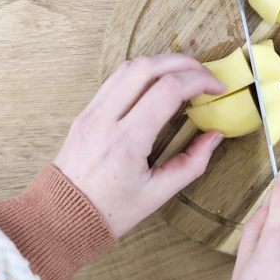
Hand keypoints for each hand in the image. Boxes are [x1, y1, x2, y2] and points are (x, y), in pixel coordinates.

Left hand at [55, 56, 226, 237]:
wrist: (63, 216)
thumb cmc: (109, 210)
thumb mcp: (157, 194)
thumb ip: (192, 164)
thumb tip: (214, 137)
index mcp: (127, 141)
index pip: (168, 89)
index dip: (199, 81)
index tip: (216, 88)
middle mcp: (106, 119)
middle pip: (148, 66)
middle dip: (184, 63)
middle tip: (205, 75)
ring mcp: (92, 112)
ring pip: (129, 66)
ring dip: (161, 63)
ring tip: (183, 76)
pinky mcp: (86, 112)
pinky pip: (115, 79)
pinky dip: (141, 73)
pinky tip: (157, 84)